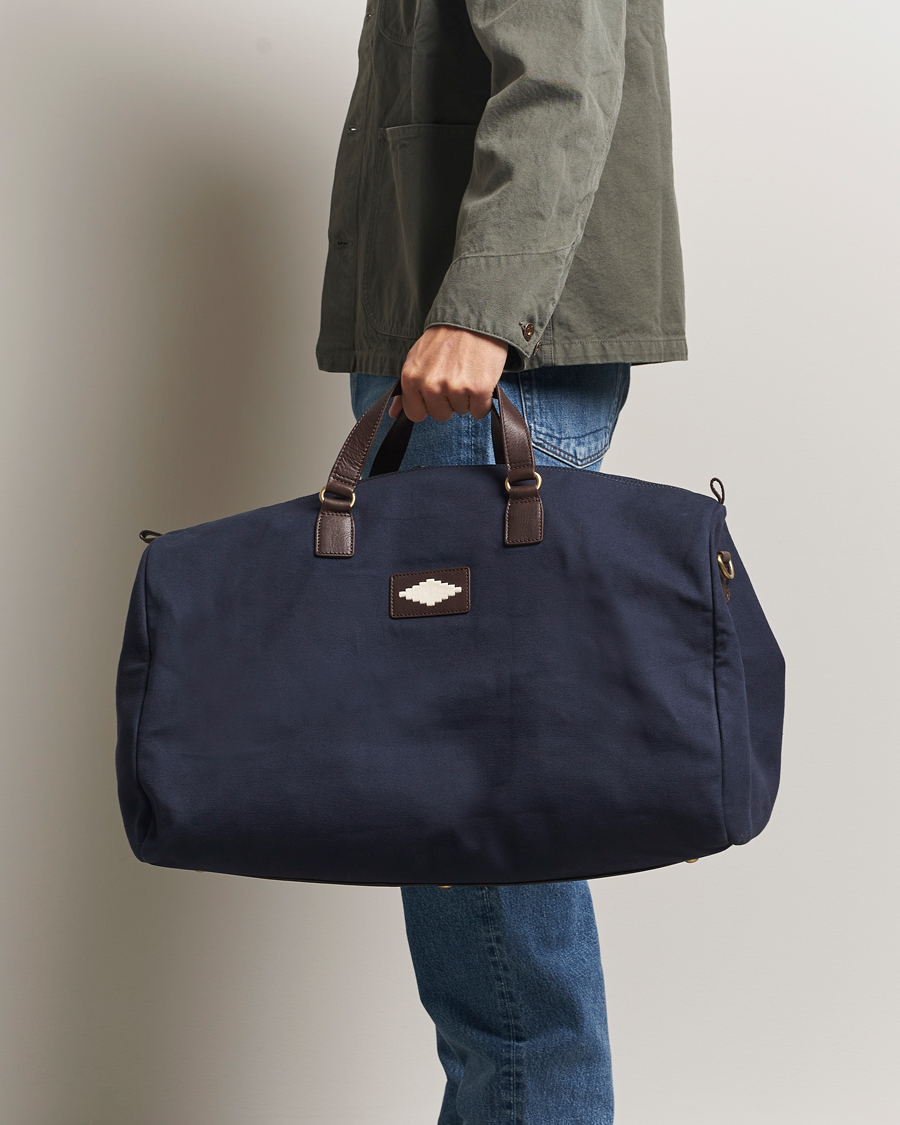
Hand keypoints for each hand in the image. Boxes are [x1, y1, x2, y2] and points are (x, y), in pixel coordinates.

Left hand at [388, 325, 507, 421]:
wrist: (473, 319)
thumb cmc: (445, 339)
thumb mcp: (416, 358)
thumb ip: (405, 388)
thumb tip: (393, 413)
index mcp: (411, 377)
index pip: (415, 413)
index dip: (428, 404)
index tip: (436, 390)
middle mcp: (430, 384)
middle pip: (440, 415)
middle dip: (448, 401)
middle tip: (454, 377)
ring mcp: (454, 388)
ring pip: (461, 412)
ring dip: (466, 398)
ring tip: (467, 373)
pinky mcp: (478, 389)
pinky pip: (480, 412)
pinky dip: (482, 401)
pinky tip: (480, 380)